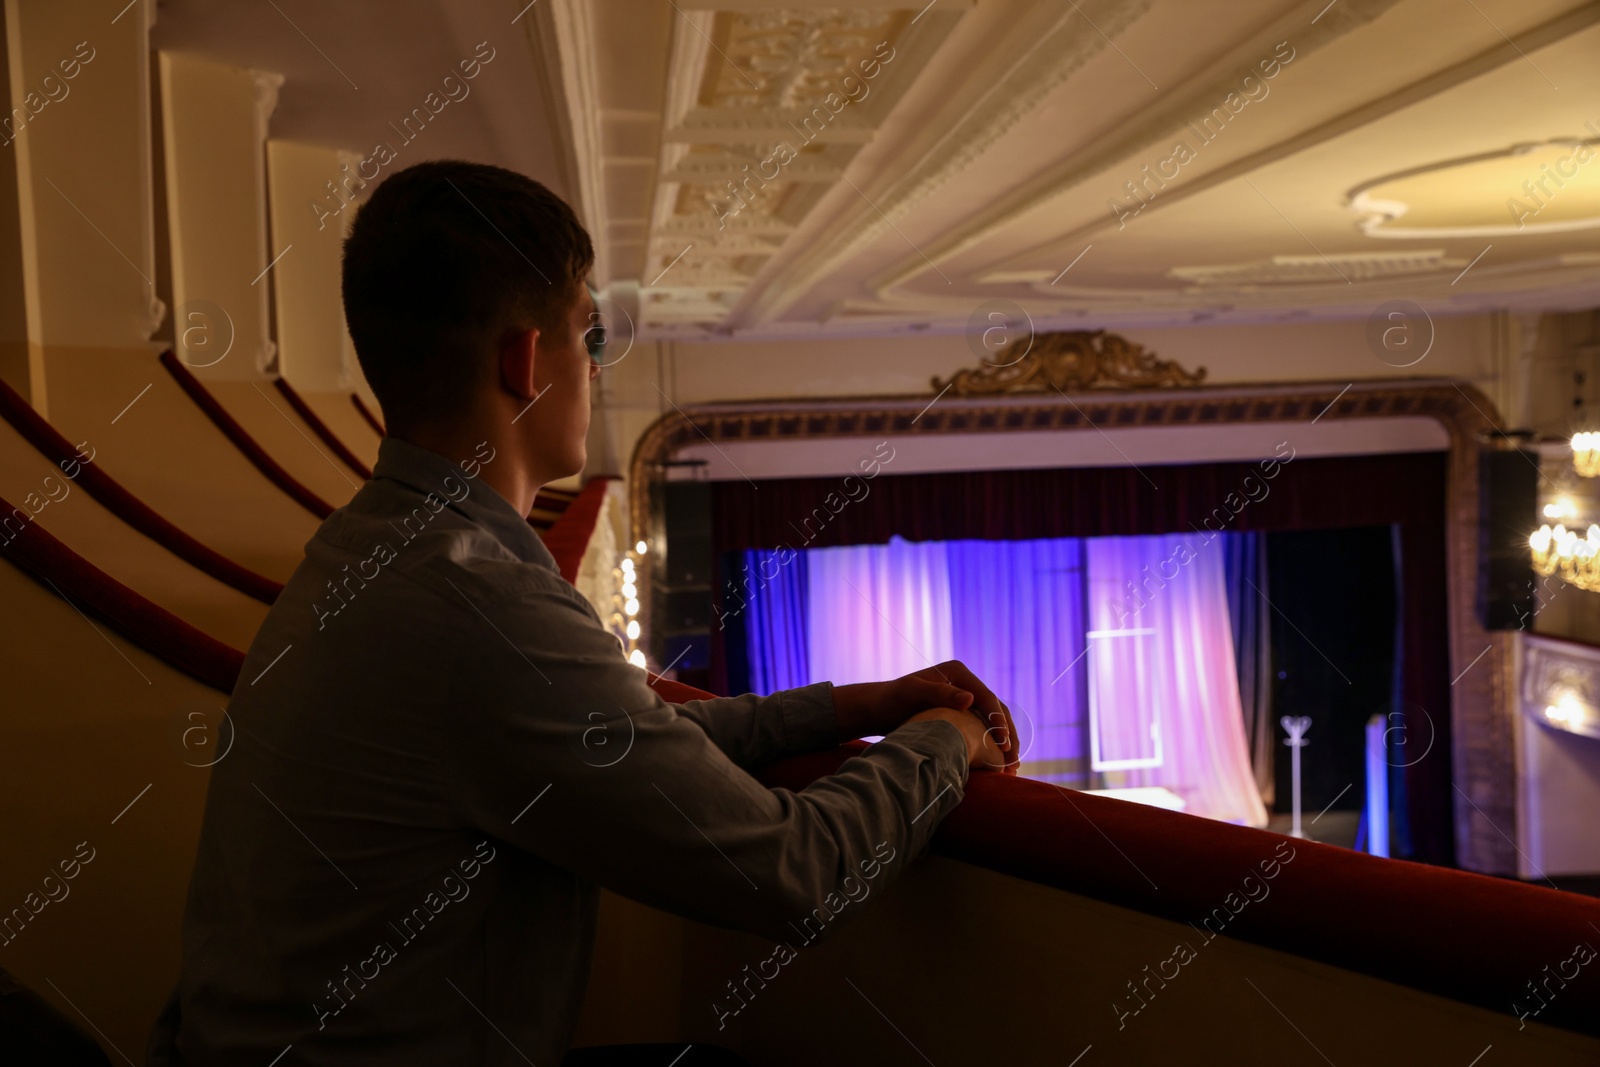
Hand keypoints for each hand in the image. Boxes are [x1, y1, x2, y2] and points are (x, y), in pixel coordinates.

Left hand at [832, 659, 1019, 774]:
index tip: (1004, 744)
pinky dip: (993, 746)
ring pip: (995, 721)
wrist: (879, 709)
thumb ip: (939, 693)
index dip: (998, 721)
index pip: (986, 697)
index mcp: (958, 672)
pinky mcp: (962, 714)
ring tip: (1012, 768)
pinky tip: (998, 765)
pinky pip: (984, 729)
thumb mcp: (911, 693)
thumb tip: (970, 699)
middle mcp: (965, 683)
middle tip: (1014, 761)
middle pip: (996, 709)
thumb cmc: (891, 700)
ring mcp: (965, 698)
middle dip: (1008, 735)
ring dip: (1006, 743)